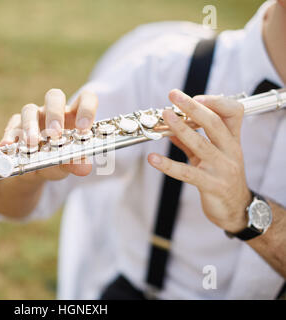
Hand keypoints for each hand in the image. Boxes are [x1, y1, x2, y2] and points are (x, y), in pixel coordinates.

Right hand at [0, 88, 98, 181]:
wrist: (34, 172)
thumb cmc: (58, 162)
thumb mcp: (67, 165)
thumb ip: (75, 163)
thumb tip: (84, 167)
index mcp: (73, 116)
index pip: (85, 99)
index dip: (86, 109)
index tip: (83, 129)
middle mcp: (53, 112)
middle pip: (54, 96)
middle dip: (55, 113)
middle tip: (55, 133)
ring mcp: (33, 117)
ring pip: (29, 110)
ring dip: (30, 125)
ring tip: (31, 143)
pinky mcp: (15, 126)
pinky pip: (12, 126)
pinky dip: (10, 136)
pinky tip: (9, 146)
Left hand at [147, 89, 251, 232]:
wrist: (237, 210)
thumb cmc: (221, 177)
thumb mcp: (210, 156)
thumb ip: (191, 141)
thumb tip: (170, 126)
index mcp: (233, 140)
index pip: (233, 112)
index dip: (215, 101)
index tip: (195, 96)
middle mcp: (231, 151)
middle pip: (214, 123)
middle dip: (193, 107)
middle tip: (174, 95)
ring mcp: (222, 168)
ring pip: (201, 144)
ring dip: (180, 129)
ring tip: (164, 116)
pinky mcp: (212, 185)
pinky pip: (187, 173)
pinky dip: (168, 164)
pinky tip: (152, 158)